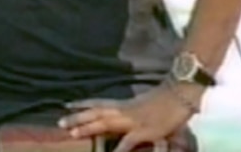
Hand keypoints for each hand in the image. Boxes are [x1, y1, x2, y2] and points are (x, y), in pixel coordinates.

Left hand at [58, 83, 201, 151]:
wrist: (180, 94)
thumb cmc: (165, 100)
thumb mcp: (144, 105)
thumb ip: (133, 111)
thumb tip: (126, 116)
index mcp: (124, 104)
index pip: (98, 103)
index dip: (82, 104)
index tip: (66, 105)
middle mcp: (124, 110)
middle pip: (96, 113)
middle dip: (77, 117)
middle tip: (60, 122)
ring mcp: (133, 120)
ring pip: (105, 123)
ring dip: (88, 128)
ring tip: (73, 133)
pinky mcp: (145, 130)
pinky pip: (129, 141)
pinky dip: (119, 148)